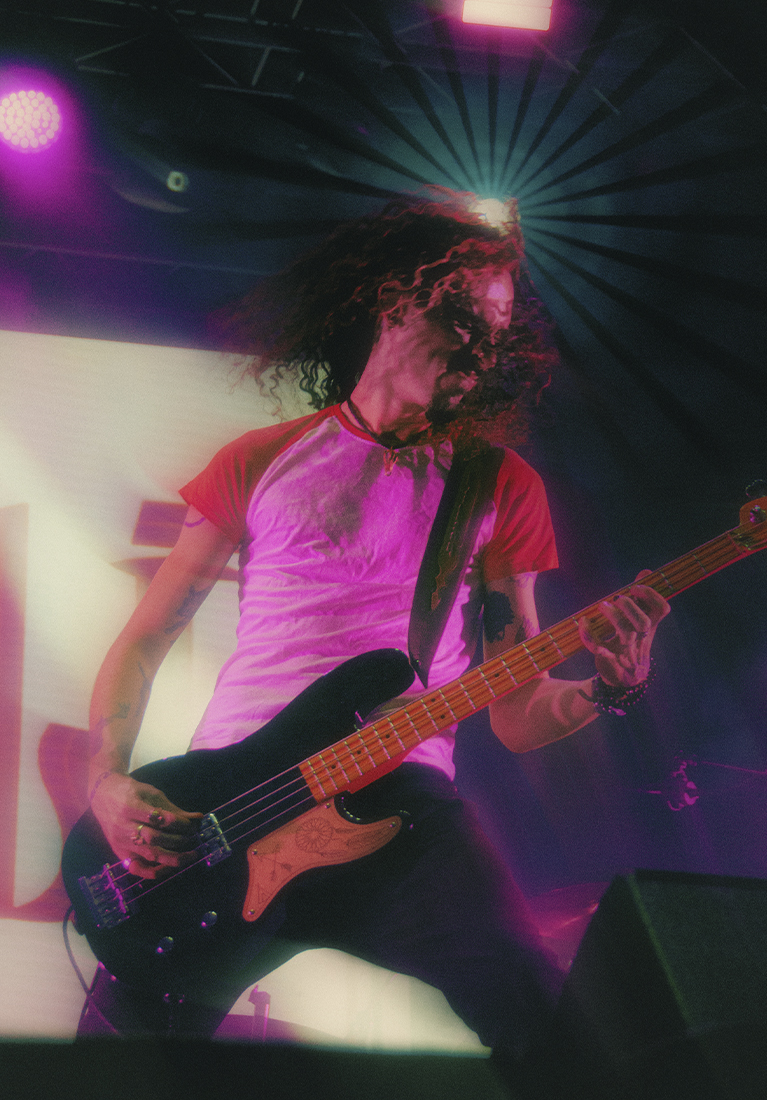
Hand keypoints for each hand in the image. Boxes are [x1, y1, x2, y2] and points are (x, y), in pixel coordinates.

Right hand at [90, 772, 202, 879]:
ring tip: (190, 855)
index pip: (159, 818)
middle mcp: (123, 826)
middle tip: (193, 837)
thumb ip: (173, 808)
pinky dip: (153, 872)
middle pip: (154, 838)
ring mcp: (120, 841)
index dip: (179, 823)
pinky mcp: (119, 852)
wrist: (102, 795)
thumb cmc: (130, 791)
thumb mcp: (151, 793)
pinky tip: (169, 869)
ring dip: (173, 858)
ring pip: (148, 854)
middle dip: (178, 840)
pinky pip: (137, 868)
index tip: (191, 824)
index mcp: (131, 805)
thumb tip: (198, 818)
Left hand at [578, 571, 669, 688]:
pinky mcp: (608, 658)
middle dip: (630, 607)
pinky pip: (599, 647)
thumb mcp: (639, 620)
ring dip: (613, 617)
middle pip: (644, 623)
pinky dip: (589, 634)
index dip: (652, 595)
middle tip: (617, 598)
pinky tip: (584, 621)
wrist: (623, 677)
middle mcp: (640, 639)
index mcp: (650, 626)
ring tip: (602, 606)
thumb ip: (641, 597)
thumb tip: (646, 572)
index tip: (636, 587)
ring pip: (626, 635)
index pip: (662, 609)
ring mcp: (625, 650)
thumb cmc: (631, 642)